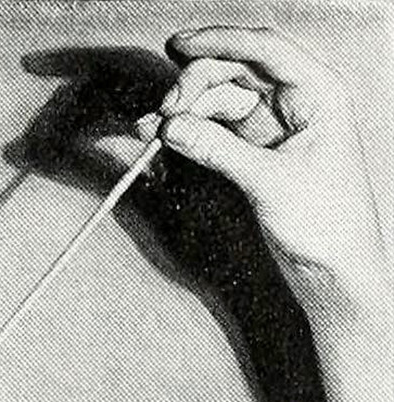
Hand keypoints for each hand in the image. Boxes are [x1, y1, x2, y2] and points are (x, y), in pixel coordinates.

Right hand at [137, 27, 389, 318]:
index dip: (220, 41)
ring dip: (186, 113)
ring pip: (221, 101)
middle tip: (165, 111)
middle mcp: (297, 101)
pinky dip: (192, 135)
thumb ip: (218, 151)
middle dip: (195, 86)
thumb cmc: (327, 225)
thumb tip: (172, 128)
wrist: (334, 272)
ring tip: (153, 132)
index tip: (179, 46)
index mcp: (319, 92)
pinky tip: (166, 141)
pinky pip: (217, 131)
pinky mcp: (257, 151)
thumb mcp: (269, 182)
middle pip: (236, 72)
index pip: (265, 49)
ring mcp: (275, 126)